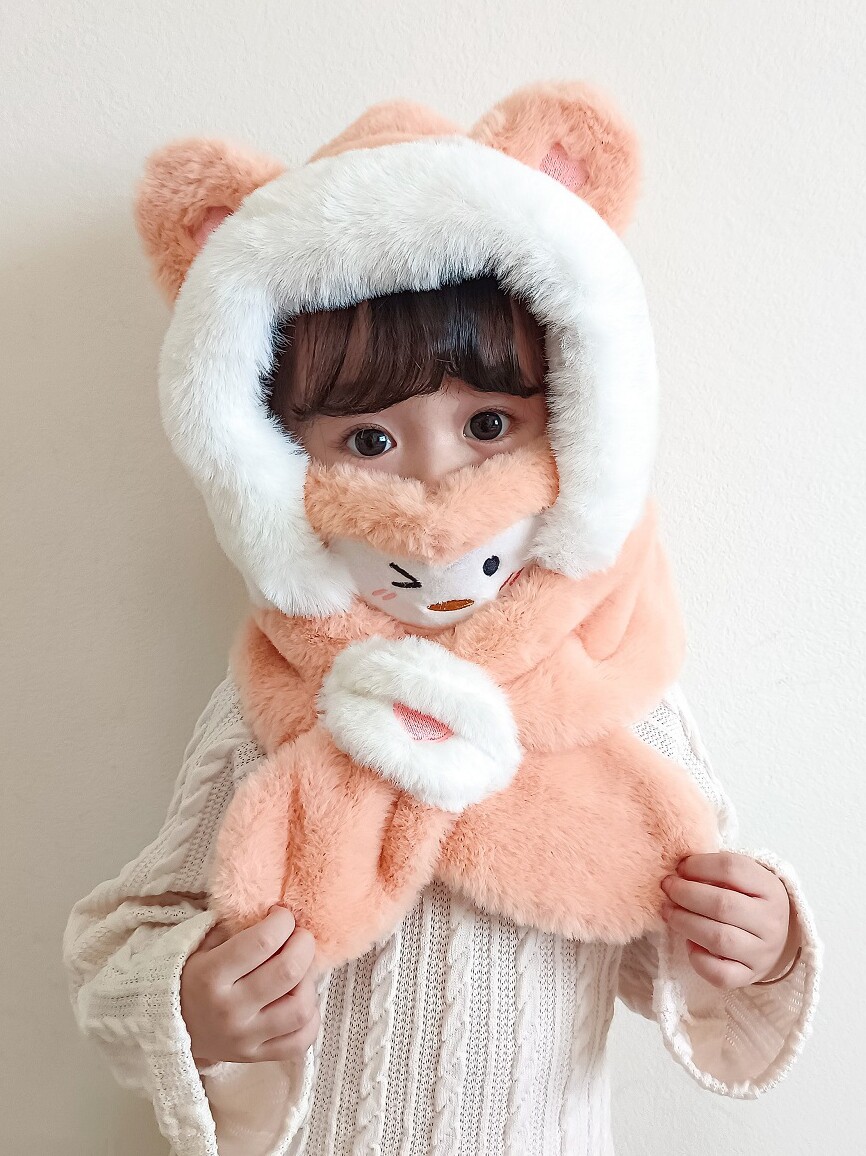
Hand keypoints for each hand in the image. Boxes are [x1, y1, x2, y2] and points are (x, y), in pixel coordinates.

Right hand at [180, 906, 319, 1065]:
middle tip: (299, 936)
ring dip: (308, 982)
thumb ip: (238, 928)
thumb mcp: (203, 945)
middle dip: (303, 944)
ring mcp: (245, 1038)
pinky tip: (300, 999)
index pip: (263, 942)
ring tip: (299, 971)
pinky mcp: (256, 1056)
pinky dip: (310, 1018)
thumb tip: (279, 913)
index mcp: (211, 975)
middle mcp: (230, 1010)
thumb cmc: (192, 976)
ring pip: (300, 1009)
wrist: (169, 1026)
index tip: (282, 915)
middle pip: (288, 971)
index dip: (283, 921)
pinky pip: (300, 1041)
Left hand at [660, 852, 798, 989]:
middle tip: (667, 887)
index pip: (733, 869)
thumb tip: (678, 871)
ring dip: (685, 923)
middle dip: (686, 894)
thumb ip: (716, 871)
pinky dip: (698, 960)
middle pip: (723, 905)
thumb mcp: (745, 879)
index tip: (681, 867)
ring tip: (669, 912)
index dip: (699, 865)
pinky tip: (689, 944)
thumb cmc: (751, 901)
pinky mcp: (749, 977)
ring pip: (719, 939)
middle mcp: (770, 922)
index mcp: (770, 889)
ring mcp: (762, 953)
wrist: (780, 939)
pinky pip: (720, 974)